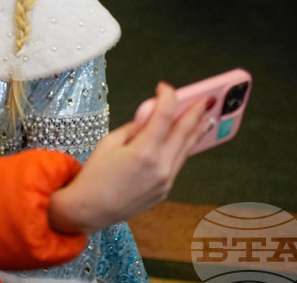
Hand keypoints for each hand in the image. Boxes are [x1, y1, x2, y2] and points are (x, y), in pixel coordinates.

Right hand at [47, 82, 209, 233]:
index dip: (168, 97)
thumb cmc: (94, 174)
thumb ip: (135, 127)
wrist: (90, 209)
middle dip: (195, 112)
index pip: (164, 116)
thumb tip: (151, 116)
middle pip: (184, 132)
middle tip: (205, 98)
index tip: (165, 87)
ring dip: (196, 131)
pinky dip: (183, 148)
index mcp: (144, 151)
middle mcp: (161, 166)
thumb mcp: (109, 142)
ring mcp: (166, 180)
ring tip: (206, 117)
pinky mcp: (165, 190)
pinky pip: (178, 163)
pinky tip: (186, 139)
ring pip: (186, 149)